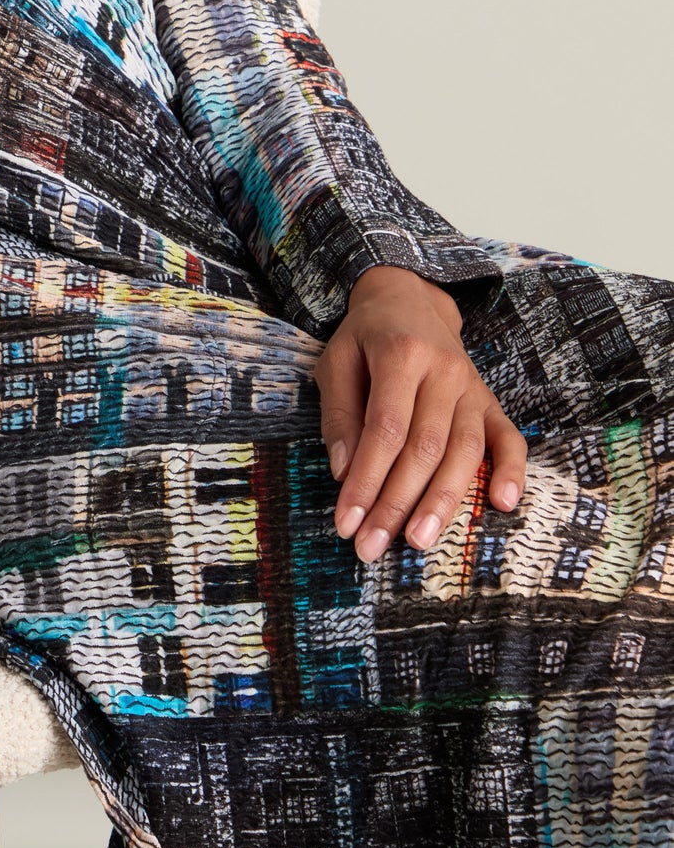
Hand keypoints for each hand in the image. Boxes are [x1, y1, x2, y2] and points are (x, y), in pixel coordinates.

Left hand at [314, 263, 526, 561]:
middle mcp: (444, 370)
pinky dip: (511, 471)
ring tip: (420, 542)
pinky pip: (509, 438)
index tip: (347, 522)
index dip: (367, 480)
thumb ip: (339, 415)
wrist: (410, 300)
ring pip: (465, 450)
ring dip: (444, 501)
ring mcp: (473, 387)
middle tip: (373, 547)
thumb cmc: (366, 338)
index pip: (385, 429)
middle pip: (426, 447)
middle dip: (398, 502)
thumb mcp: (336, 362)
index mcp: (401, 353)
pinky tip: (502, 504)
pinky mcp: (490, 402)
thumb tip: (345, 472)